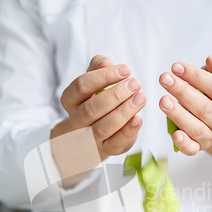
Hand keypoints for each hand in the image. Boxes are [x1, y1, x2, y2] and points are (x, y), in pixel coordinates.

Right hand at [51, 55, 145, 185]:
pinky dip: (128, 131)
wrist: (92, 135)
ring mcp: (90, 138)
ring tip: (141, 98)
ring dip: (124, 112)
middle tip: (135, 84)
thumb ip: (98, 67)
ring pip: (104, 127)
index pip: (82, 86)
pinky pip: (116, 142)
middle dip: (116, 95)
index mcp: (70, 100)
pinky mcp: (107, 149)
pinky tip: (139, 119)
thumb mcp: (94, 82)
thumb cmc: (96, 101)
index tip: (126, 70)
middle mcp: (77, 120)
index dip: (103, 76)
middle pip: (92, 108)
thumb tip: (106, 62)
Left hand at [159, 53, 211, 154]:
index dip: (195, 76)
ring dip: (178, 114)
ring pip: (196, 128)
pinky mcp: (198, 148)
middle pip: (204, 108)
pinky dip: (183, 143)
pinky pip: (191, 149)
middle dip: (182, 92)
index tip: (175, 66)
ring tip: (163, 100)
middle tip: (164, 78)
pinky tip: (174, 134)